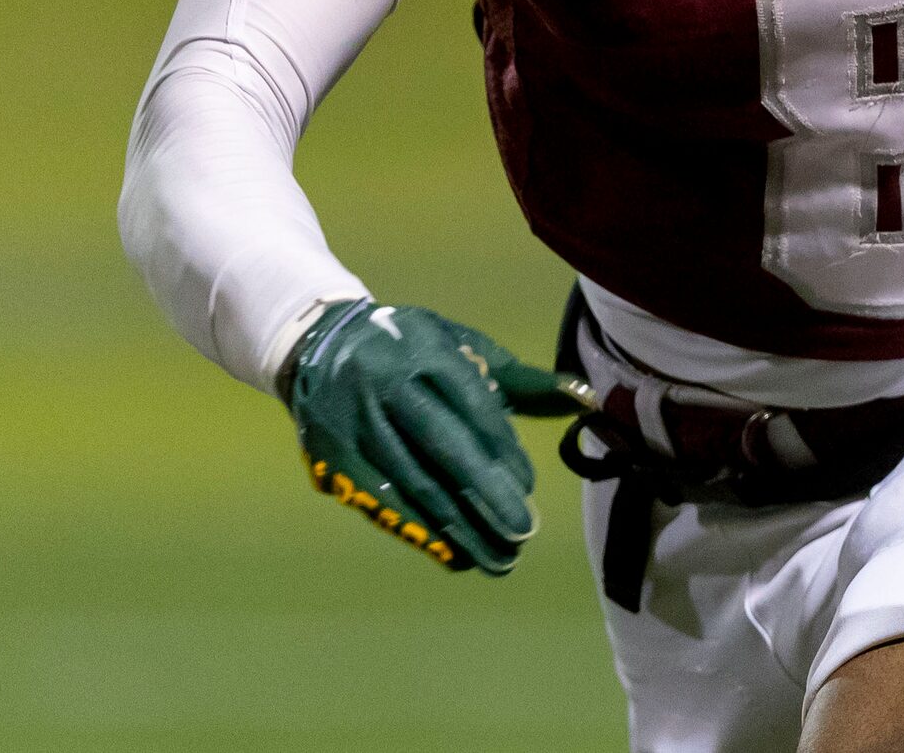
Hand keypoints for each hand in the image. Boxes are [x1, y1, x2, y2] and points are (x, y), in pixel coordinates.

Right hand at [281, 299, 592, 573]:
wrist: (320, 345)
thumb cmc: (411, 348)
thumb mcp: (461, 346)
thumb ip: (519, 380)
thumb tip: (582, 399)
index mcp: (422, 350)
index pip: (467, 404)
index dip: (499, 448)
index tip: (528, 487)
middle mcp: (383, 385)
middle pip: (438, 447)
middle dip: (482, 494)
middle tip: (522, 533)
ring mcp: (352, 423)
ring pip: (410, 483)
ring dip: (456, 527)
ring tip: (499, 558)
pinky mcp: (332, 457)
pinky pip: (380, 503)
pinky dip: (420, 532)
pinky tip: (454, 554)